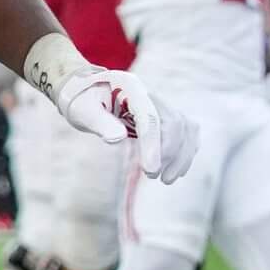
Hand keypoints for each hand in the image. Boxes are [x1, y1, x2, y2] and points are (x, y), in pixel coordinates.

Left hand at [53, 66, 197, 183]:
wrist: (86, 91)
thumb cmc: (82, 102)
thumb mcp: (83, 110)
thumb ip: (100, 122)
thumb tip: (117, 138)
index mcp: (130, 89)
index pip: (149, 118)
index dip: (153, 144)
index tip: (150, 171)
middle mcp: (149, 95)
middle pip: (174, 123)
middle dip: (169, 153)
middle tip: (153, 176)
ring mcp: (159, 104)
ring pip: (185, 127)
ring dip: (182, 155)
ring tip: (167, 179)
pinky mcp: (164, 115)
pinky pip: (186, 130)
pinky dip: (187, 149)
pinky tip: (178, 169)